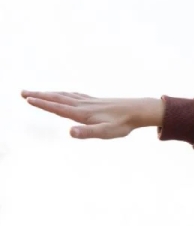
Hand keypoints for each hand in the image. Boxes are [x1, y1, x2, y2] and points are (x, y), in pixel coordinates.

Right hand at [21, 91, 164, 138]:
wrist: (138, 110)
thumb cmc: (123, 124)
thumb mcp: (106, 132)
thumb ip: (87, 133)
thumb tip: (70, 132)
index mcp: (82, 113)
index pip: (58, 108)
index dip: (42, 104)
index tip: (27, 99)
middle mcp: (83, 105)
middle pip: (57, 99)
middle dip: (40, 96)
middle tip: (23, 92)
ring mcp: (89, 101)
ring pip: (65, 96)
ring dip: (50, 94)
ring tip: (38, 93)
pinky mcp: (96, 101)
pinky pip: (75, 95)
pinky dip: (65, 93)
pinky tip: (65, 94)